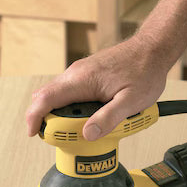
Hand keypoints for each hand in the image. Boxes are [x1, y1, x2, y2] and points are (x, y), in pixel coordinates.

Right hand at [25, 35, 169, 140]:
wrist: (153, 49)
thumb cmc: (144, 71)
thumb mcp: (131, 101)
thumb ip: (109, 118)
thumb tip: (87, 134)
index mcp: (81, 80)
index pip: (45, 99)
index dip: (34, 117)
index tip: (34, 133)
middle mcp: (75, 74)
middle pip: (47, 99)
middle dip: (51, 120)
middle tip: (68, 137)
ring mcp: (80, 73)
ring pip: (59, 96)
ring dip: (64, 115)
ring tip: (85, 128)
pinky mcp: (86, 74)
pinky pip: (70, 93)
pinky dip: (74, 107)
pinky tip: (93, 116)